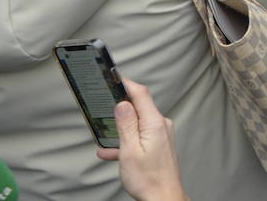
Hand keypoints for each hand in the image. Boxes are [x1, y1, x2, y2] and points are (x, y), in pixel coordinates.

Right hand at [95, 78, 189, 200]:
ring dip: (120, 128)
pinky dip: (125, 141)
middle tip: (103, 104)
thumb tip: (122, 103)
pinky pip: (140, 137)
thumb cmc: (147, 178)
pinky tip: (109, 151)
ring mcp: (162, 135)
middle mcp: (161, 125)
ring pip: (137, 124)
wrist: (163, 198)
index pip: (141, 94)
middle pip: (140, 107)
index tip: (113, 78)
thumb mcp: (130, 150)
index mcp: (155, 123)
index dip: (126, 84)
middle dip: (121, 106)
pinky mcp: (160, 145)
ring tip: (103, 134)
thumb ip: (126, 124)